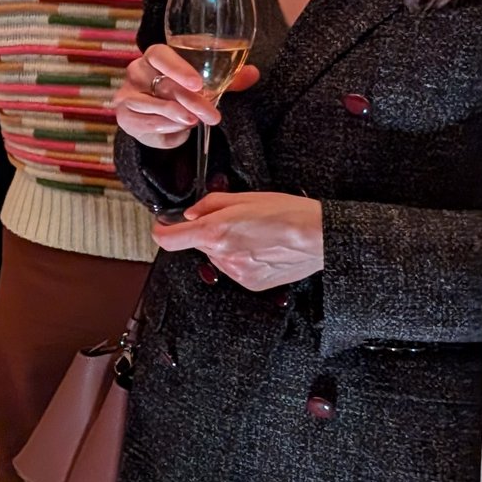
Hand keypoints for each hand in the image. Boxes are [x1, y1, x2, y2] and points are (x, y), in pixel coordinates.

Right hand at [114, 47, 262, 148]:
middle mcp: (137, 71)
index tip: (198, 84)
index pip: (160, 55)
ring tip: (193, 122)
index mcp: (155, 57)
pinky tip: (178, 129)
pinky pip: (143, 121)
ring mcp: (128, 93)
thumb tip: (253, 73)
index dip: (178, 68)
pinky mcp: (123, 115)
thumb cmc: (180, 93)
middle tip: (211, 115)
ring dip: (175, 115)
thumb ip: (228, 79)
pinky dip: (162, 126)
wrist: (156, 116)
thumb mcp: (206, 85)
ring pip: (151, 103)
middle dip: (190, 100)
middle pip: (161, 83)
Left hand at [151, 190, 323, 292]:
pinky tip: (261, 250)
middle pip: (197, 245)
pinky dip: (241, 260)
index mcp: (214, 232)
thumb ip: (210, 204)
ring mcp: (235, 273)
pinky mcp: (250, 284)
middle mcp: (221, 256)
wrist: (319, 237)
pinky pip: (234, 270)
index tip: (165, 226)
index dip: (163, 231)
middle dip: (207, 233)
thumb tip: (191, 214)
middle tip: (234, 222)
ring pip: (216, 257)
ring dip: (226, 247)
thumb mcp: (244, 197)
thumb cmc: (287, 213)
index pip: (168, 239)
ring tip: (254, 235)